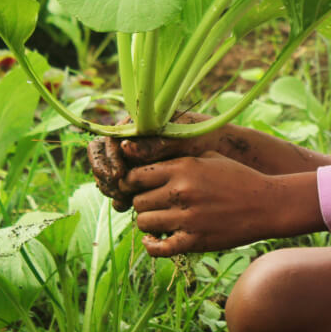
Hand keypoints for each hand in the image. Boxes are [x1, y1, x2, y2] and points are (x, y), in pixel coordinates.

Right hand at [88, 111, 222, 210]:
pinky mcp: (143, 179)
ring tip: (124, 201)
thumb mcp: (184, 138)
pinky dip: (122, 197)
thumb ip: (156, 143)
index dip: (107, 158)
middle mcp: (132, 143)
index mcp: (138, 126)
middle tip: (118, 192)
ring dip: (112, 189)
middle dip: (106, 177)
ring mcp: (136, 161)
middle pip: (104, 160)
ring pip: (110, 176)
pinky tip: (127, 206)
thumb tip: (126, 147)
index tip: (118, 174)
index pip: (108, 140)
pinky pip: (124, 188)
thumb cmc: (205, 136)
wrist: (226, 152)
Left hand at [120, 153, 322, 255]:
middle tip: (153, 206)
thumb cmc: (240, 177)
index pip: (136, 175)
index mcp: (183, 168)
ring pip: (143, 223)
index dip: (132, 183)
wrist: (267, 204)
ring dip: (148, 224)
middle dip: (141, 204)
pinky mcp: (194, 240)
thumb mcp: (211, 157)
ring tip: (158, 221)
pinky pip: (158, 248)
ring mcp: (187, 217)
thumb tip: (152, 165)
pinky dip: (151, 246)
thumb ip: (180, 160)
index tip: (138, 188)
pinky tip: (154, 240)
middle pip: (138, 201)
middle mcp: (181, 190)